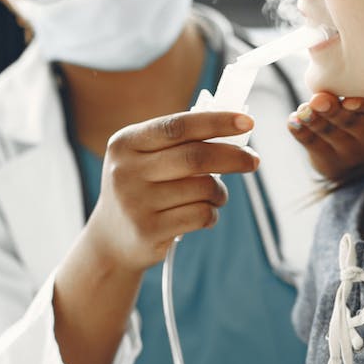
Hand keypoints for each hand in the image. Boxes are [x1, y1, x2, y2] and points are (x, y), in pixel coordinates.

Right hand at [90, 111, 259, 270]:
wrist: (111, 241)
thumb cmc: (142, 190)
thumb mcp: (146, 159)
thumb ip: (181, 143)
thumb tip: (235, 130)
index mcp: (126, 143)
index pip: (178, 126)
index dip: (216, 122)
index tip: (247, 122)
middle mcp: (126, 171)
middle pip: (195, 157)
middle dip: (232, 157)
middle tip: (253, 161)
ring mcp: (135, 202)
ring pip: (202, 188)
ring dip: (219, 191)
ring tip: (215, 195)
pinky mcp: (148, 230)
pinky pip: (200, 214)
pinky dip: (212, 213)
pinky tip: (204, 214)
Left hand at [288, 93, 363, 180]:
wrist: (361, 162)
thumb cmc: (363, 117)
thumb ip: (347, 94)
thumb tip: (320, 96)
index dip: (363, 105)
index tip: (348, 102)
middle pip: (350, 122)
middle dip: (332, 110)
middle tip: (317, 101)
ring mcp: (351, 153)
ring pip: (330, 133)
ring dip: (314, 120)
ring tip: (302, 111)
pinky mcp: (329, 162)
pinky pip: (313, 145)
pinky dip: (301, 131)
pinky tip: (292, 121)